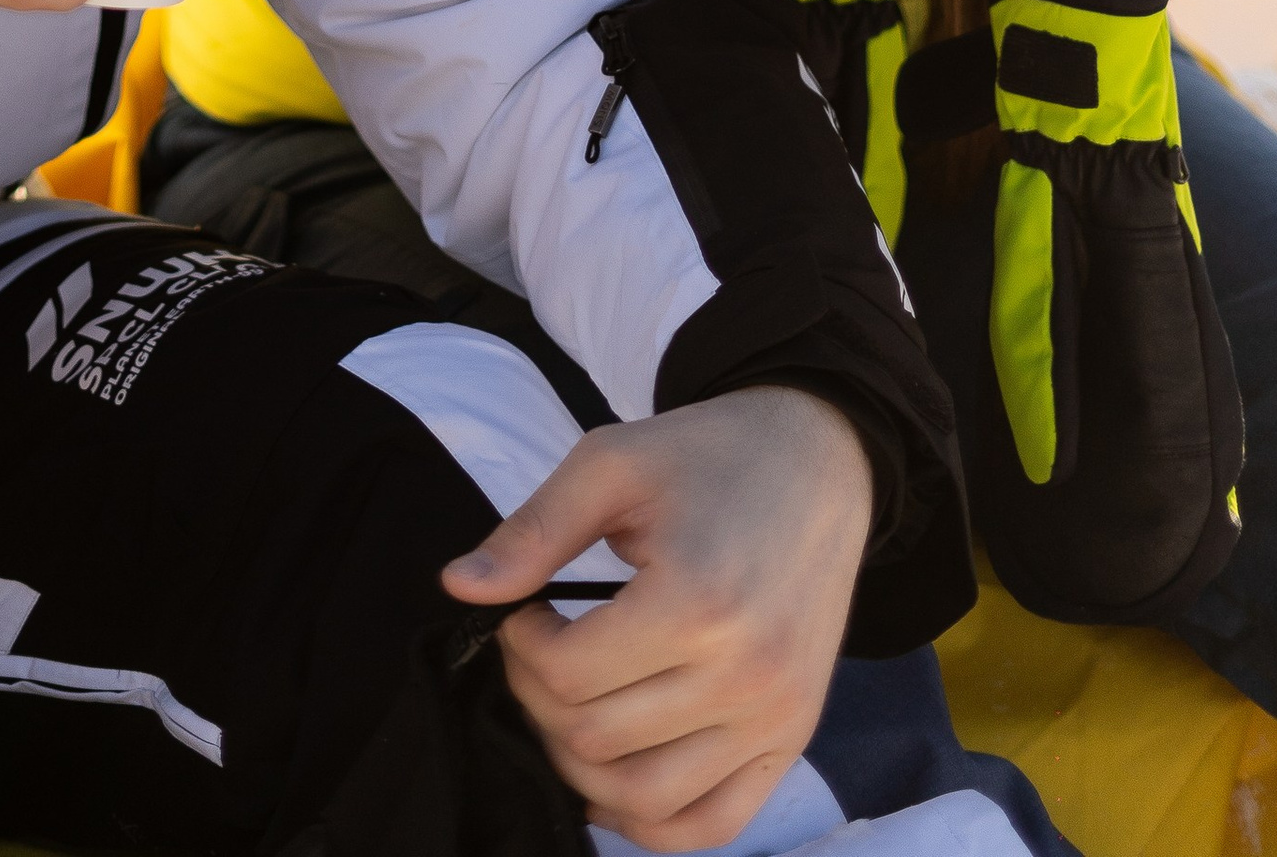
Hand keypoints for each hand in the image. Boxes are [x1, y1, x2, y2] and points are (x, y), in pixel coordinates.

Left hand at [442, 386, 870, 847]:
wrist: (818, 462)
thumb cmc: (708, 456)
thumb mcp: (611, 462)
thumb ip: (533, 531)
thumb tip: (459, 588)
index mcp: (698, 602)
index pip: (567, 673)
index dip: (520, 645)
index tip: (524, 611)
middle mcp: (744, 677)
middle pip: (596, 740)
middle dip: (540, 697)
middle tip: (541, 649)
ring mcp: (774, 719)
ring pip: (644, 800)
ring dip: (582, 765)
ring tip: (573, 702)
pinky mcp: (792, 740)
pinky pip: (712, 825)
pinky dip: (653, 821)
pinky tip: (616, 775)